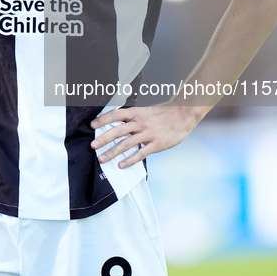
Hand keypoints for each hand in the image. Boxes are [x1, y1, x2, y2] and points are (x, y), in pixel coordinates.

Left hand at [90, 104, 204, 168]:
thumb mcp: (146, 109)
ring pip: (126, 144)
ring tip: (102, 159)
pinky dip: (130, 160)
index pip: (115, 114)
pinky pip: (140, 153)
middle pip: (118, 130)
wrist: (184, 114)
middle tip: (93, 146)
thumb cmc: (164, 113)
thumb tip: (118, 120)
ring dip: (112, 152)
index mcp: (136, 112)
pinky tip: (121, 165)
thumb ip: (133, 115)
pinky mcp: (156, 144)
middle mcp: (140, 122)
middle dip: (104, 138)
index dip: (103, 120)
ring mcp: (148, 133)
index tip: (92, 126)